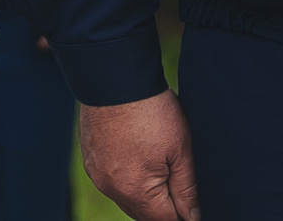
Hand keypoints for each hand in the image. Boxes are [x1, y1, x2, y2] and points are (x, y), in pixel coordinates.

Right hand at [79, 92, 201, 220]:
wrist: (114, 76)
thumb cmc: (152, 110)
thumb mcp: (180, 149)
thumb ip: (187, 189)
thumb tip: (193, 217)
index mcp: (135, 190)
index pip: (165, 220)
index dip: (183, 214)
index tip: (191, 202)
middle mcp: (111, 188)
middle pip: (143, 214)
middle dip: (163, 206)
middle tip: (178, 183)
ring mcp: (96, 174)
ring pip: (126, 198)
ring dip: (144, 193)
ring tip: (159, 166)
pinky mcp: (89, 159)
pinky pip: (111, 181)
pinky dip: (126, 178)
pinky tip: (138, 157)